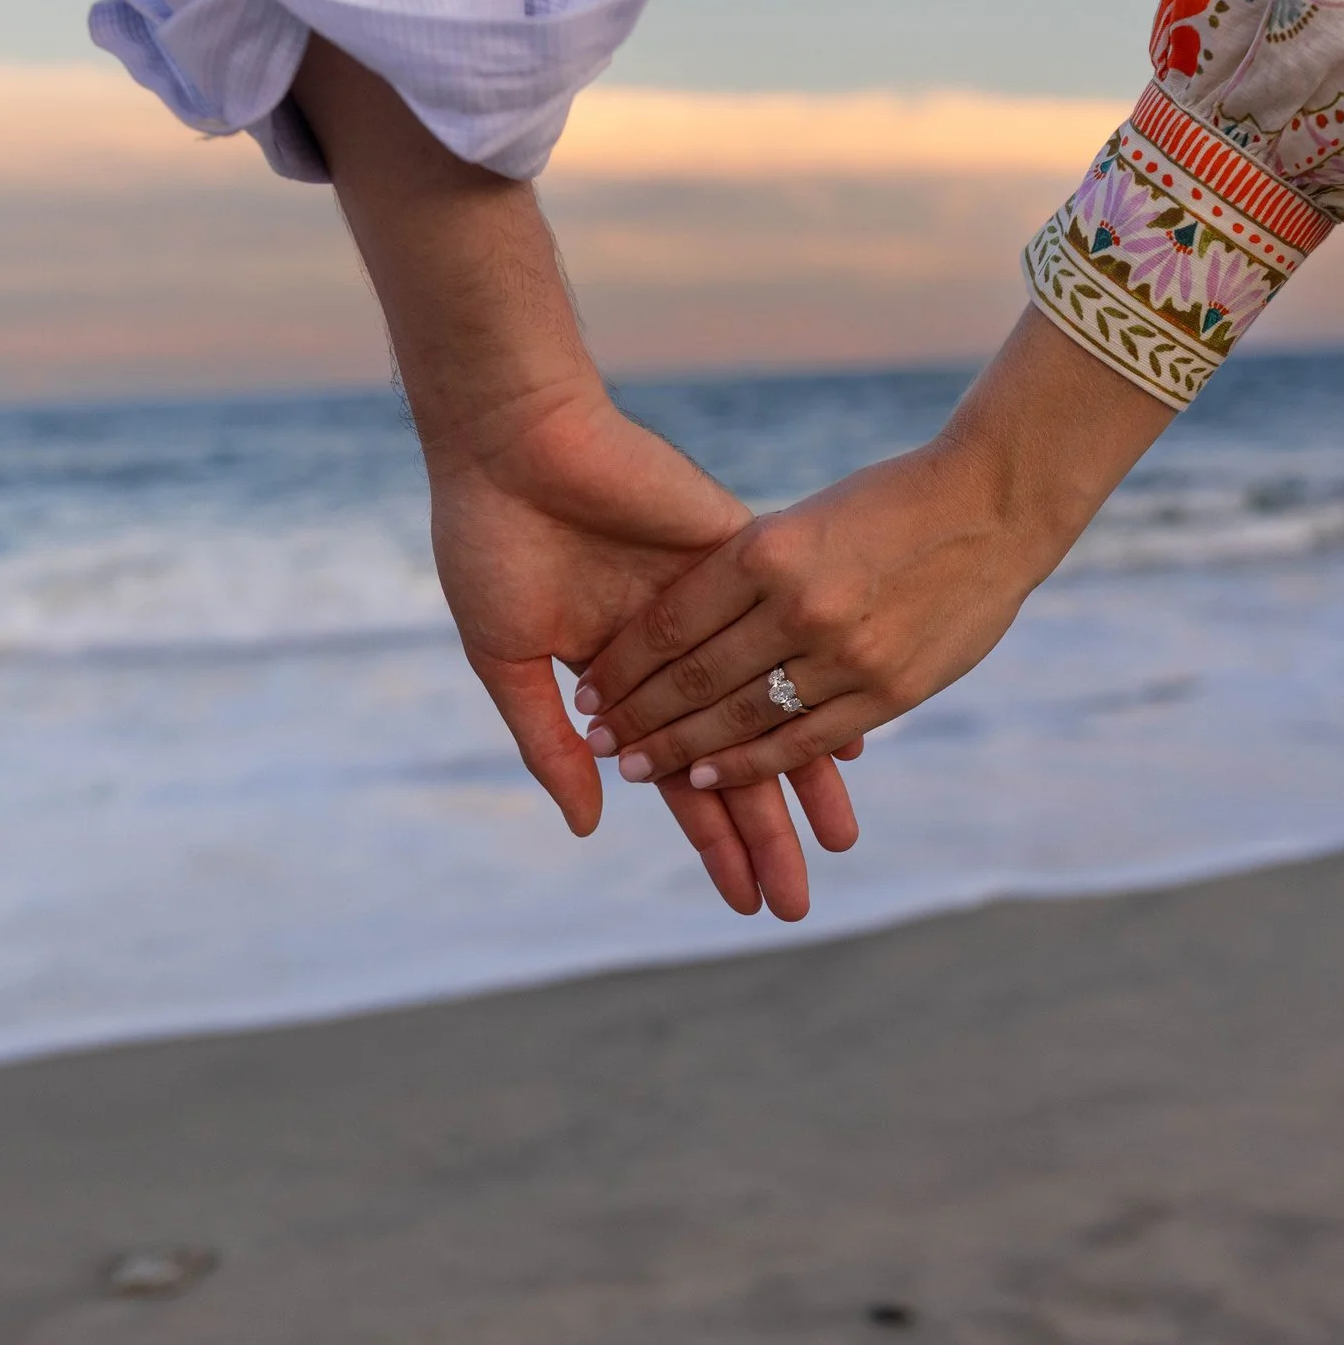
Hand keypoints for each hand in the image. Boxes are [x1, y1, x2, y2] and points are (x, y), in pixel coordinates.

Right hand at [431, 381, 863, 918]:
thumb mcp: (509, 658)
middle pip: (736, 757)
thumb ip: (552, 742)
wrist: (514, 444)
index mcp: (621, 676)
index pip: (681, 774)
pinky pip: (792, 635)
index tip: (744, 897)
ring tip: (838, 844)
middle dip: (764, 831)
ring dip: (802, 778)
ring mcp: (716, 609)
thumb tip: (594, 822)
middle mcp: (679, 652)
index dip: (710, 837)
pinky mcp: (742, 559)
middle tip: (797, 901)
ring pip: (773, 707)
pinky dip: (820, 685)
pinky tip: (853, 742)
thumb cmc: (490, 544)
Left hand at [574, 309, 1176, 790]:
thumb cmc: (890, 502)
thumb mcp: (805, 517)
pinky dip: (751, 765)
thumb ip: (749, 570)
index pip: (671, 623)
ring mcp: (846, 653)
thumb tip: (683, 626)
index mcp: (768, 548)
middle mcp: (800, 604)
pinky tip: (708, 779)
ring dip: (681, 750)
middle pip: (695, 678)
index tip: (589, 689)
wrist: (995, 503)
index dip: (623, 665)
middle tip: (600, 740)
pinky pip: (801, 740)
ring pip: (741, 718)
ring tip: (635, 768)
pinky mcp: (888, 690)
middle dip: (639, 717)